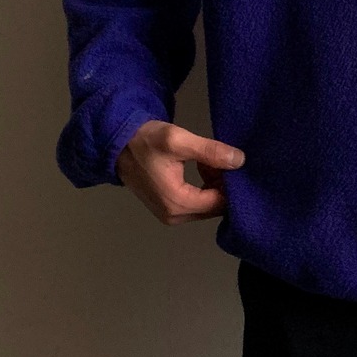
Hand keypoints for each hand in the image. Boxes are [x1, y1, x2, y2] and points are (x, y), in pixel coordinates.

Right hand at [116, 120, 245, 224]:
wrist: (117, 143)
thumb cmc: (145, 141)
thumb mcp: (178, 140)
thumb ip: (210, 151)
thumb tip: (239, 161)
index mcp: (178, 203)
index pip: (221, 202)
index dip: (230, 182)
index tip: (230, 162)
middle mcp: (175, 216)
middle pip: (216, 207)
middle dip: (222, 184)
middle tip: (219, 160)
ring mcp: (171, 216)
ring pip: (208, 205)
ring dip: (214, 185)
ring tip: (207, 162)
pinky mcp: (168, 209)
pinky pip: (197, 203)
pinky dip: (204, 188)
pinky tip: (201, 168)